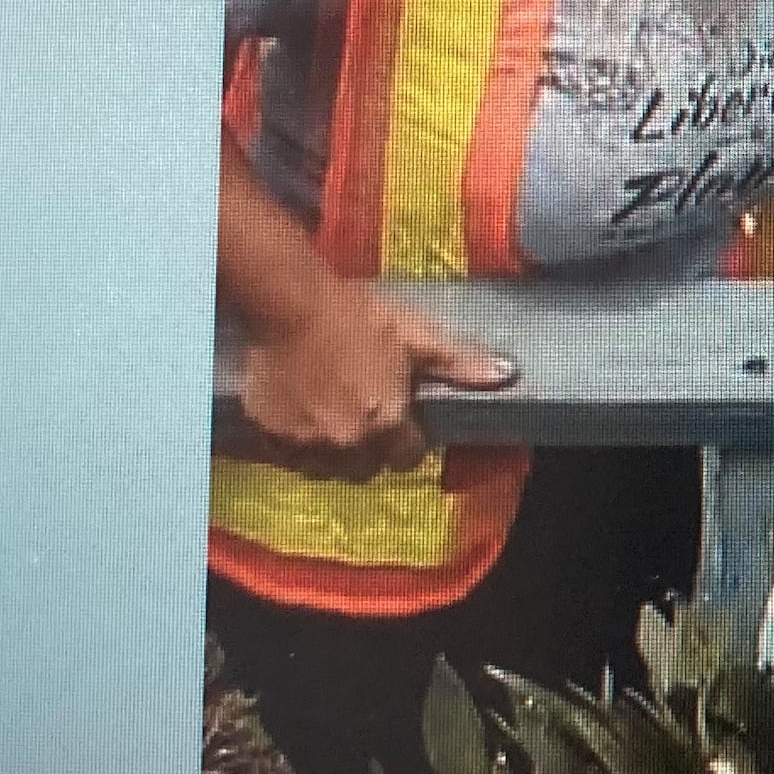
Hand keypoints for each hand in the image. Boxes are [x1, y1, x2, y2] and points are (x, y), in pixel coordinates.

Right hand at [233, 278, 516, 478]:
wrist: (287, 304)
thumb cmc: (356, 316)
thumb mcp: (414, 334)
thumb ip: (458, 362)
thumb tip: (507, 375)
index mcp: (386, 423)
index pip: (406, 457)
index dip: (408, 441)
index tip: (402, 423)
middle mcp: (346, 443)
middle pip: (364, 469)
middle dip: (369, 451)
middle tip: (365, 419)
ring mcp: (303, 444)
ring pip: (323, 468)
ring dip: (331, 452)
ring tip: (330, 419)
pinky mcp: (266, 436)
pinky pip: (285, 456)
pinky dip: (293, 443)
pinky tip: (297, 416)